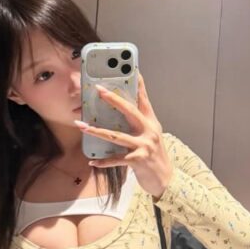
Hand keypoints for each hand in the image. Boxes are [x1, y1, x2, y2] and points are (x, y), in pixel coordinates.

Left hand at [74, 73, 173, 198]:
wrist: (166, 180)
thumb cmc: (155, 156)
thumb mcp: (151, 136)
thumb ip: (139, 124)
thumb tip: (120, 113)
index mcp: (151, 122)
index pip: (144, 99)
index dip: (138, 84)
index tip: (132, 68)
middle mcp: (149, 131)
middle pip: (129, 111)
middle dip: (113, 99)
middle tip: (98, 90)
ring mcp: (144, 145)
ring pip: (117, 135)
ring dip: (97, 131)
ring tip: (82, 126)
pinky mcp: (138, 161)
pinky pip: (116, 159)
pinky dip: (103, 161)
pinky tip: (92, 161)